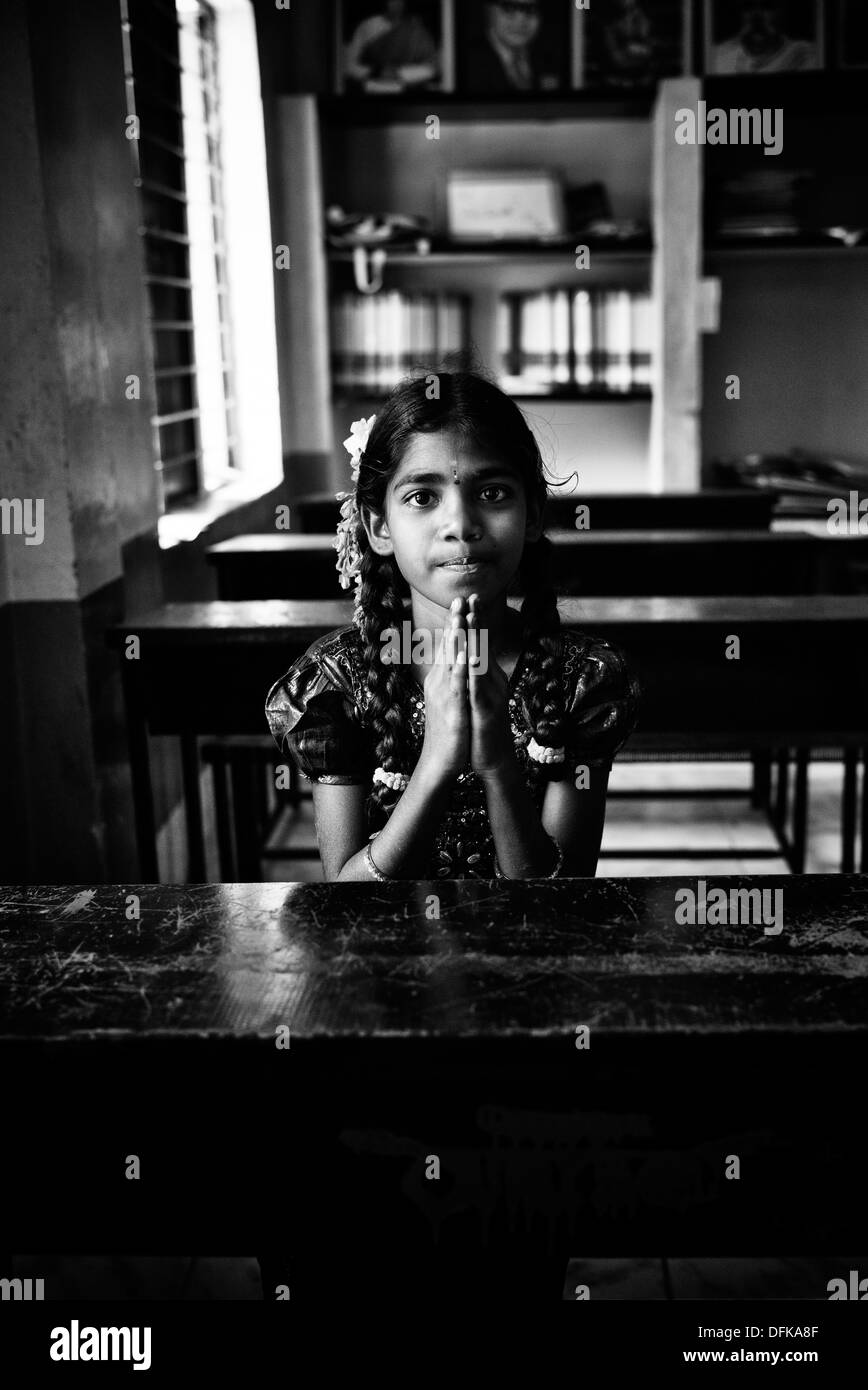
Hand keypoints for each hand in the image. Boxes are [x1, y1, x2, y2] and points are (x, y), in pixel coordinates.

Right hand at [418, 598, 470, 781]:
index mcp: (442, 679)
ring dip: (456, 637)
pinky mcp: (453, 709)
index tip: (461, 601)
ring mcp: (445, 694)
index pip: (449, 646)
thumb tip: (456, 664)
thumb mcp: (449, 701)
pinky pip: (457, 684)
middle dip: (455, 621)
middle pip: (448, 647)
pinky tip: (465, 653)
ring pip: (451, 660)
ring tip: (460, 616)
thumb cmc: (447, 732)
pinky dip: (460, 667)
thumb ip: (452, 681)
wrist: (438, 762)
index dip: (456, 623)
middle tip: (459, 597)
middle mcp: (440, 682)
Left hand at [467, 593, 513, 777]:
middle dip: (476, 620)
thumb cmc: (483, 727)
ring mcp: (490, 696)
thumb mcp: (479, 696)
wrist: (494, 759)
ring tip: (471, 617)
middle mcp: (492, 682)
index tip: (469, 598)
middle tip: (472, 596)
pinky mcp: (486, 712)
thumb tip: (471, 656)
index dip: (475, 621)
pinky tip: (469, 658)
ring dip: (476, 639)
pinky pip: (478, 688)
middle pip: (483, 646)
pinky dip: (474, 672)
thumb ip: (477, 676)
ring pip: (481, 662)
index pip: (480, 644)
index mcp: (488, 678)